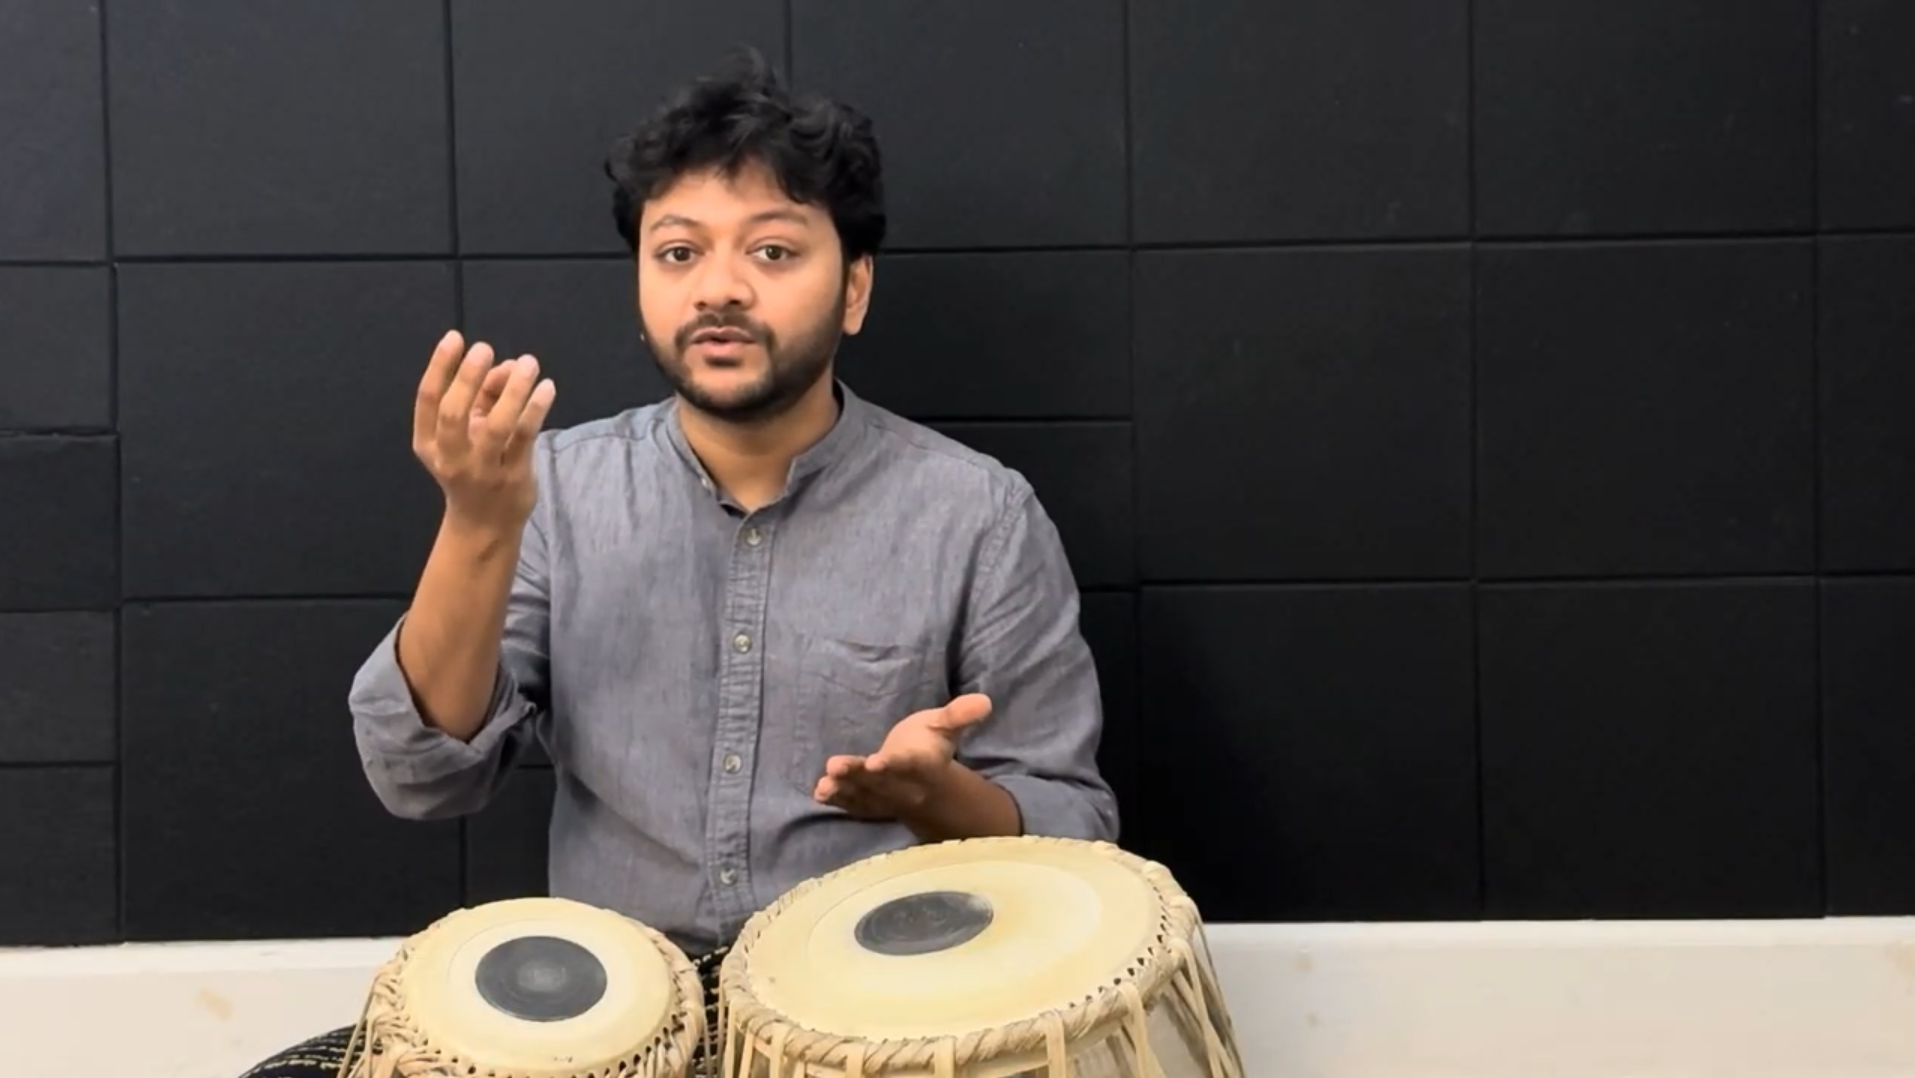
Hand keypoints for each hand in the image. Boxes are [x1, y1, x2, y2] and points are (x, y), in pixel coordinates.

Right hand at [413, 330, 556, 534]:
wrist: (484, 524)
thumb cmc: (473, 468)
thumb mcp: (467, 434)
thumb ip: (482, 398)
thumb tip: (504, 366)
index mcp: (428, 444)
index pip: (427, 400)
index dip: (439, 367)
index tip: (455, 338)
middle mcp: (451, 458)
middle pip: (454, 413)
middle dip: (468, 377)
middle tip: (485, 348)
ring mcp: (482, 470)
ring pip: (495, 426)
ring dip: (512, 391)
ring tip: (527, 363)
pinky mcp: (513, 477)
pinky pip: (524, 438)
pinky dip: (535, 409)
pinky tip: (546, 387)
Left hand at [814, 694, 992, 818]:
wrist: (928, 785)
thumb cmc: (932, 746)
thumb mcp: (946, 727)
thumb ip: (959, 715)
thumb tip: (985, 700)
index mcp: (923, 766)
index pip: (908, 766)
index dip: (894, 765)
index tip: (878, 761)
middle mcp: (903, 787)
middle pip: (879, 782)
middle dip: (857, 775)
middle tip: (835, 766)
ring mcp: (883, 798)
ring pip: (862, 795)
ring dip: (843, 789)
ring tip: (824, 784)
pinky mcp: (867, 804)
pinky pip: (852, 804)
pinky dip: (837, 800)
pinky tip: (820, 793)